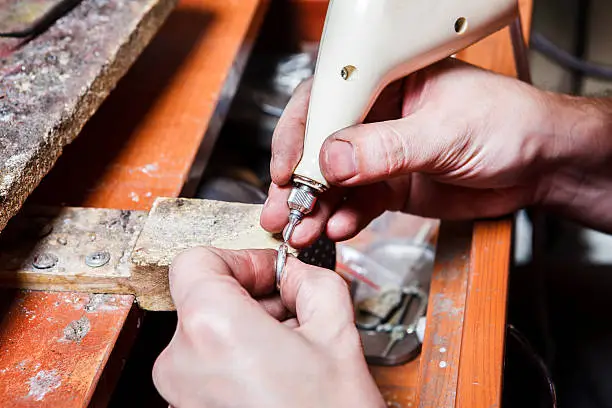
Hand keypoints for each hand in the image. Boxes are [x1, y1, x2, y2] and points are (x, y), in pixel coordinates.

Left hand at [153, 247, 383, 407]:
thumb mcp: (338, 334)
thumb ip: (313, 282)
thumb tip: (294, 273)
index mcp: (212, 329)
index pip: (196, 260)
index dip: (240, 258)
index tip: (270, 273)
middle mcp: (181, 362)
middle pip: (205, 297)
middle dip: (252, 296)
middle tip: (295, 311)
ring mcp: (179, 394)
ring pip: (208, 331)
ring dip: (248, 327)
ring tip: (292, 349)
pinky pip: (206, 364)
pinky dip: (238, 356)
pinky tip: (276, 373)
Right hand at [261, 58, 611, 244]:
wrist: (542, 167)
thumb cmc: (509, 123)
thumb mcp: (444, 131)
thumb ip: (386, 147)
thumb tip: (332, 158)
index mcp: (386, 81)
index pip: (326, 100)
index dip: (299, 134)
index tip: (286, 167)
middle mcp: (377, 115)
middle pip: (321, 144)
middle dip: (297, 179)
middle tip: (281, 209)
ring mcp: (382, 154)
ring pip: (335, 180)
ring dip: (315, 207)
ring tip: (302, 230)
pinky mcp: (392, 186)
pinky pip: (358, 203)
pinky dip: (345, 218)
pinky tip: (337, 229)